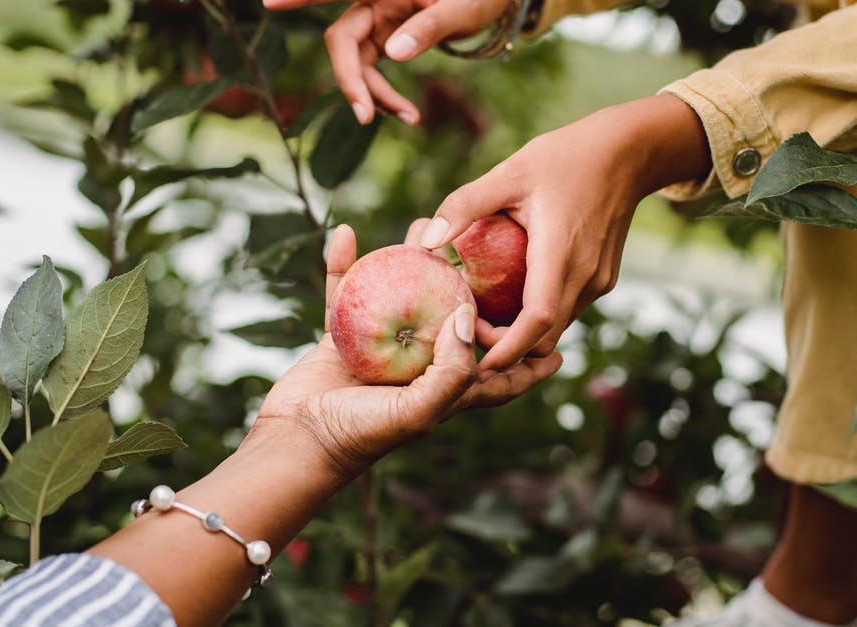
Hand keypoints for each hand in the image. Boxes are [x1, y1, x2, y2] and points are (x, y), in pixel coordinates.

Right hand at [254, 224, 561, 478]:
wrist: (296, 442)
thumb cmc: (362, 434)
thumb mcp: (419, 411)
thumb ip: (453, 370)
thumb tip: (470, 315)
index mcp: (445, 390)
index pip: (499, 377)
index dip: (530, 365)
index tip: (560, 349)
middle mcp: (418, 366)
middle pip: (455, 322)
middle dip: (475, 290)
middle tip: (492, 252)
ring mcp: (380, 349)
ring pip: (403, 295)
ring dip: (413, 262)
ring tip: (423, 227)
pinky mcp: (342, 337)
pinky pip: (345, 292)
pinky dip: (344, 265)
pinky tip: (344, 234)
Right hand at [262, 0, 507, 124]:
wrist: (493, 2)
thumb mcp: (461, 10)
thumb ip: (428, 26)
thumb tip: (392, 54)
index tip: (269, 3)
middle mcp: (372, 0)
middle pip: (342, 40)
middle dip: (350, 80)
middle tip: (365, 116)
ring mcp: (375, 19)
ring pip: (356, 61)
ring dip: (375, 94)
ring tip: (410, 118)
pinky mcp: (383, 36)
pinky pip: (371, 69)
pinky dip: (386, 93)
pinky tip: (409, 115)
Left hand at [418, 95, 712, 373]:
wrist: (627, 152)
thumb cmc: (565, 156)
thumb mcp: (510, 172)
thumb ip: (465, 205)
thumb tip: (425, 241)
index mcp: (560, 252)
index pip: (536, 321)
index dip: (506, 349)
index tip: (474, 361)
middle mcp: (585, 276)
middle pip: (545, 337)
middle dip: (507, 347)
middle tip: (468, 328)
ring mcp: (599, 281)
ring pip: (558, 327)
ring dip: (524, 332)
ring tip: (486, 313)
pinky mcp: (604, 278)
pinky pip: (569, 309)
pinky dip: (541, 314)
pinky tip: (515, 293)